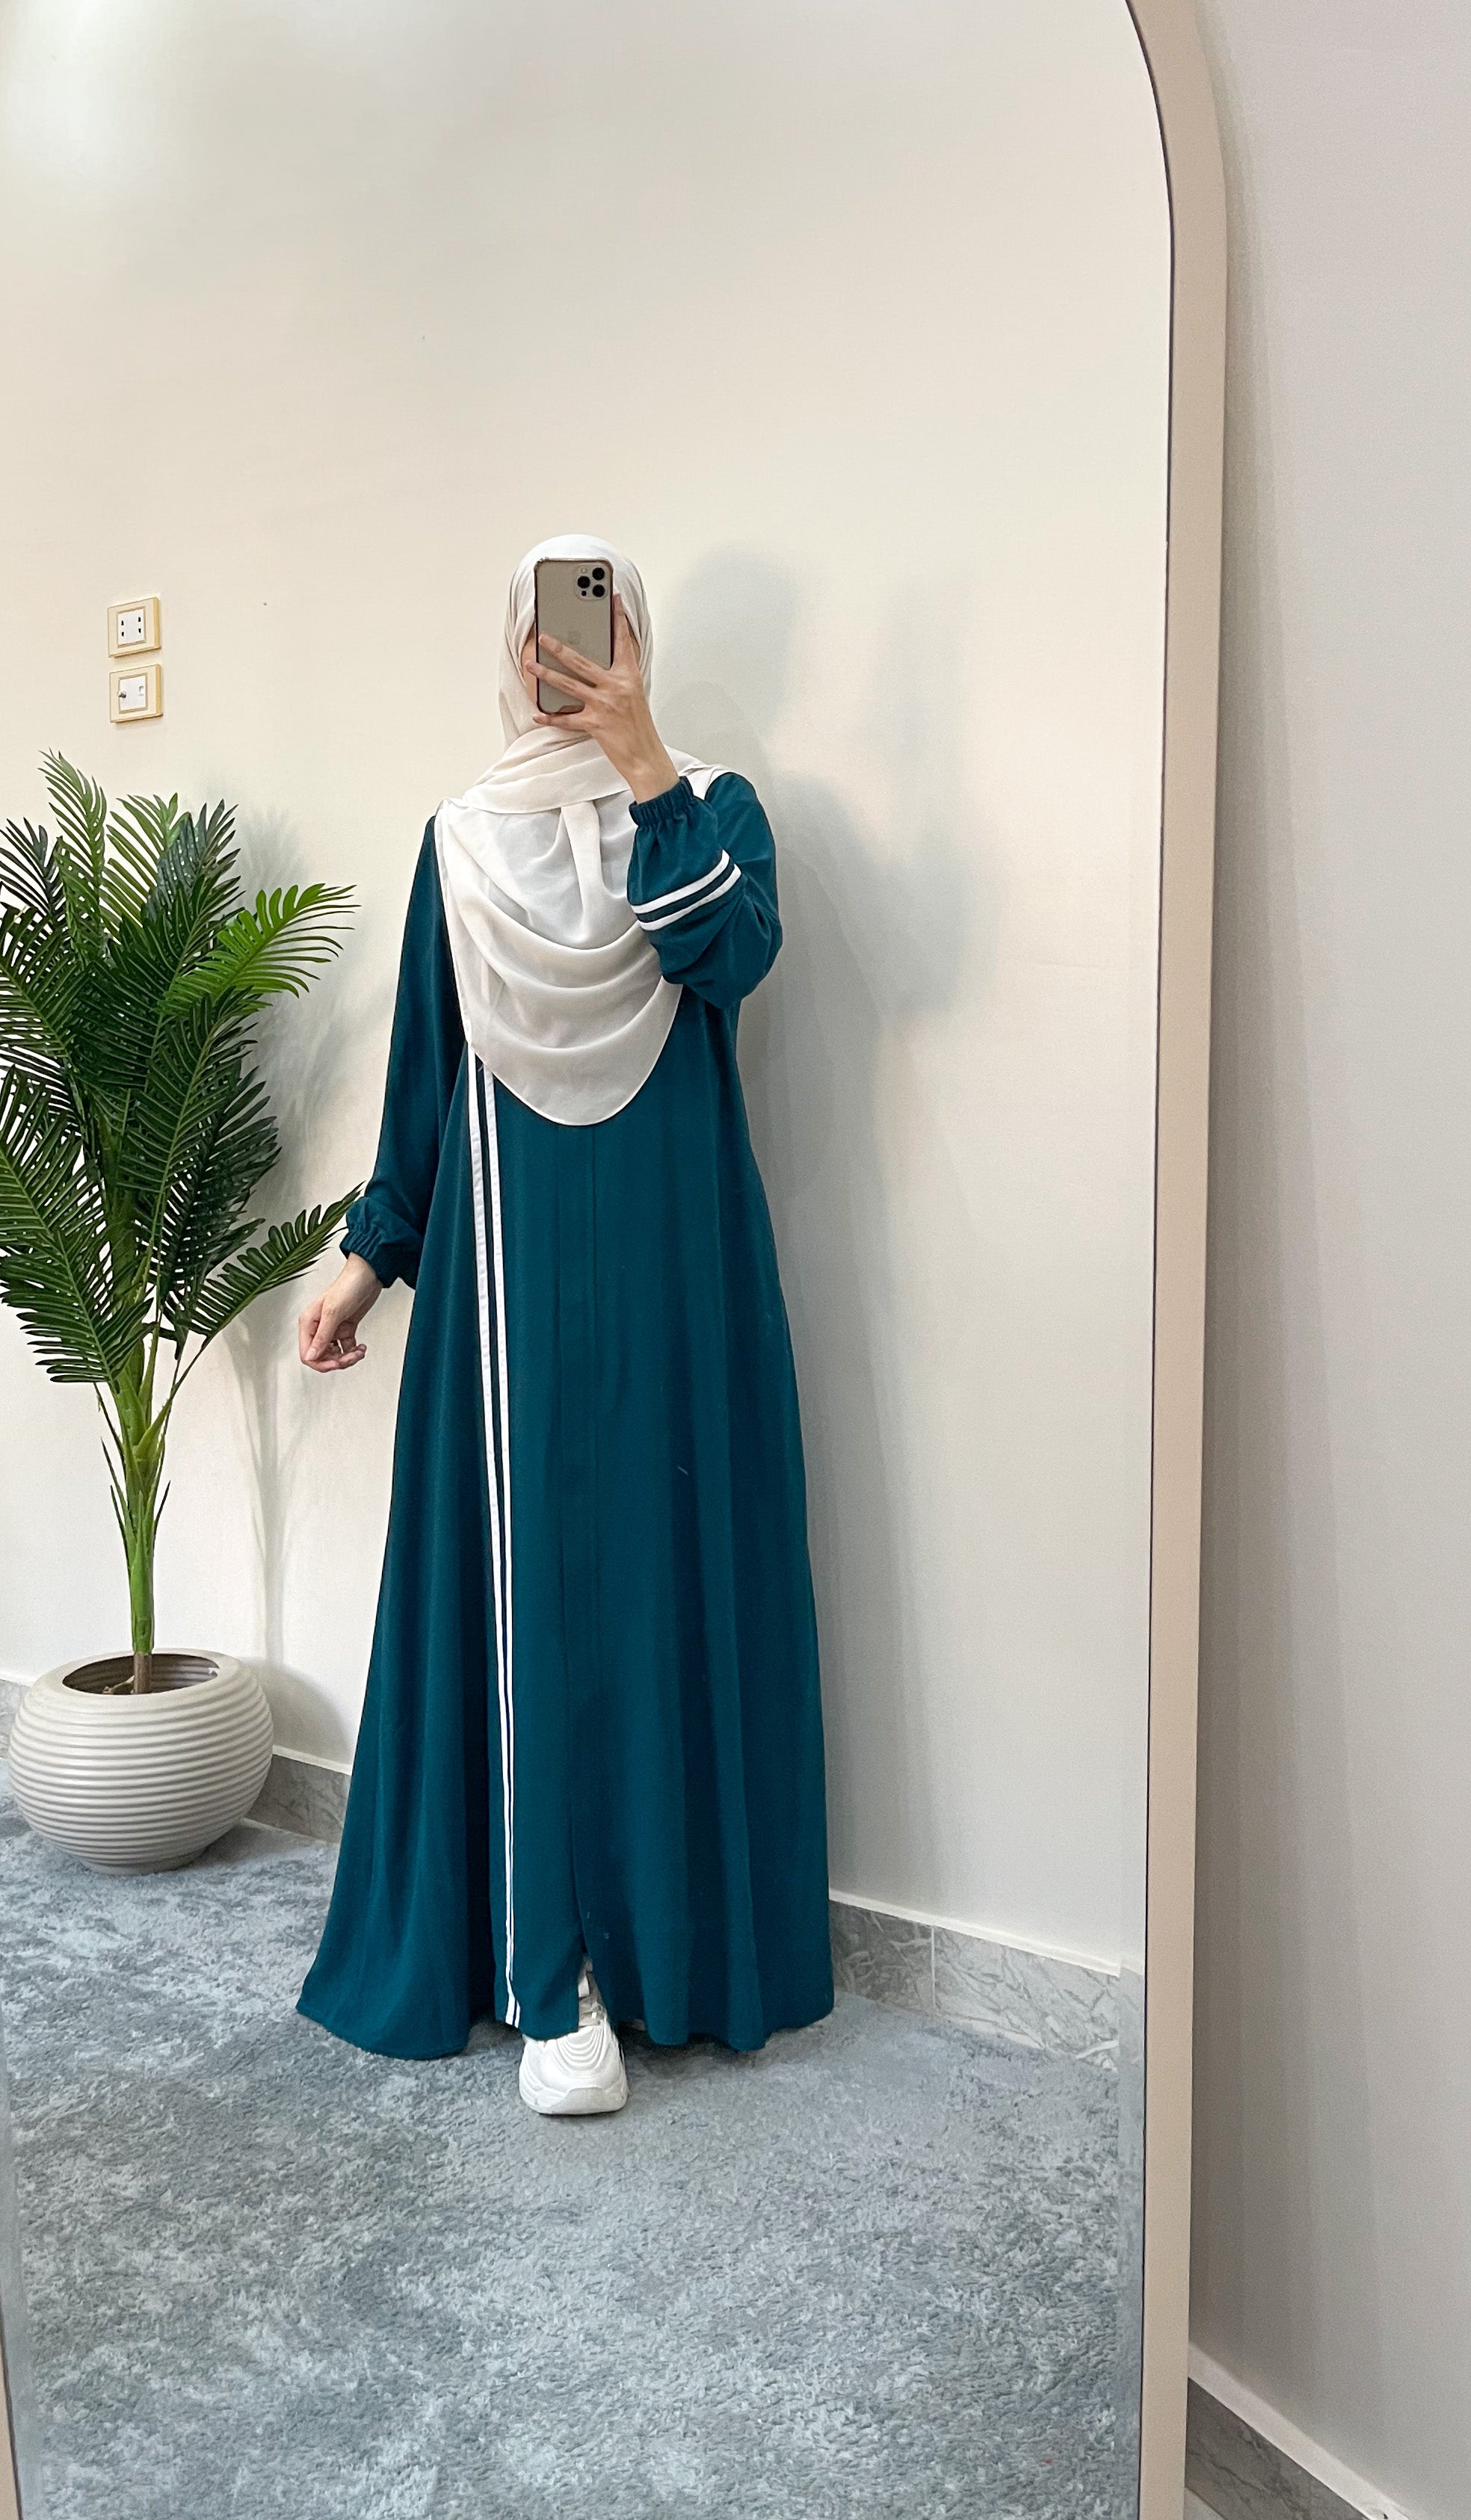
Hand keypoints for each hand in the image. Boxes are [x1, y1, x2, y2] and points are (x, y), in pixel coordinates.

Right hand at [298, 1253, 382, 1373]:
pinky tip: (361, 1347)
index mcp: (309, 1322)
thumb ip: (322, 1336)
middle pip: (322, 1357)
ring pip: (335, 1355)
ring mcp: (333, 1328)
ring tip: (358, 1352)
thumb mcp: (333, 1312)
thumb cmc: (348, 1285)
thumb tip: (311, 1356)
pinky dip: (354, 1351)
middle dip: (338, 1361)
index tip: (335, 1364)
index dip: (321, 1363)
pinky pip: (346, 1348)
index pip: (307, 1353)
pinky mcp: (345, 1328)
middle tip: (351, 1356)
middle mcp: (319, 1327)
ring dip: (348, 1357)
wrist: (368, 1275)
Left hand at [528, 595, 680, 802]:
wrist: (645, 756)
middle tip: (543, 637)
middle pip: (582, 661)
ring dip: (547, 674)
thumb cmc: (639, 727)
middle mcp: (616, 687)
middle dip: (559, 647)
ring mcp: (604, 705)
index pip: (623, 642)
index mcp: (629, 677)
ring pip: (569, 684)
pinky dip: (551, 717)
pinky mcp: (595, 724)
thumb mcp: (634, 695)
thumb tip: (596, 667)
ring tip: (531, 665)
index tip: (612, 599)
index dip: (618, 619)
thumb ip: (617, 678)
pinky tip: (538, 713)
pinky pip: (567, 719)